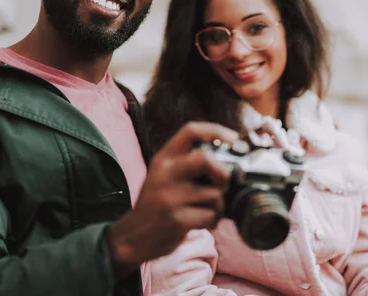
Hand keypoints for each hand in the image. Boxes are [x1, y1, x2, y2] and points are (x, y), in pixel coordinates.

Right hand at [106, 122, 238, 278]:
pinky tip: (201, 222)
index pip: (190, 131)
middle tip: (223, 184)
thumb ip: (188, 164)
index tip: (234, 138)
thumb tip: (230, 163)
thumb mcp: (164, 176)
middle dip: (223, 172)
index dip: (216, 131)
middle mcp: (165, 173)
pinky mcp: (177, 219)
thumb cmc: (157, 204)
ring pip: (214, 193)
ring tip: (206, 210)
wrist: (133, 236)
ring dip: (219, 205)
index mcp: (163, 159)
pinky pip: (210, 215)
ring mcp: (170, 196)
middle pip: (206, 158)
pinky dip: (213, 220)